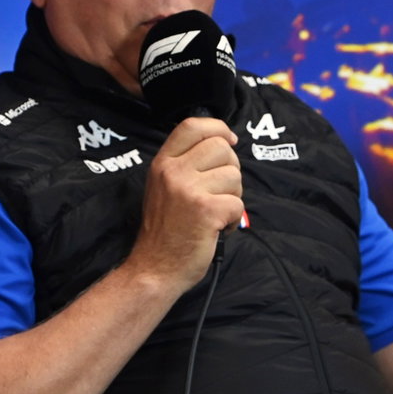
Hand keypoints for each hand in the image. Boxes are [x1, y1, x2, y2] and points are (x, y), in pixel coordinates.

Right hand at [127, 117, 242, 287]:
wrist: (154, 268)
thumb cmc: (165, 230)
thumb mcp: (164, 187)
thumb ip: (186, 164)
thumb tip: (224, 143)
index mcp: (162, 163)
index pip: (193, 125)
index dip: (218, 128)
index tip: (230, 141)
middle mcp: (173, 171)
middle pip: (222, 148)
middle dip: (230, 170)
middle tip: (219, 193)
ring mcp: (188, 190)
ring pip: (234, 176)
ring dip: (232, 197)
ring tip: (214, 213)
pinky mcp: (205, 210)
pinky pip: (238, 203)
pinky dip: (232, 220)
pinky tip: (216, 229)